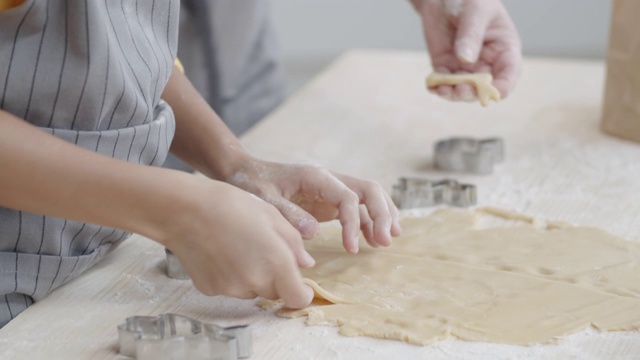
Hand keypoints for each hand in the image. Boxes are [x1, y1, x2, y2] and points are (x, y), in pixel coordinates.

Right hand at [160, 174, 313, 308]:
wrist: (186, 209)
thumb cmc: (232, 205)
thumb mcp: (272, 215)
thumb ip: (294, 243)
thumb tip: (305, 264)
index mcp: (277, 263)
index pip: (298, 298)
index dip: (302, 293)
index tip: (302, 285)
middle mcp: (255, 282)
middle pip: (275, 293)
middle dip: (276, 278)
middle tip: (264, 251)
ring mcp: (231, 288)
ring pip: (251, 290)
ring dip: (253, 277)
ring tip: (239, 247)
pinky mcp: (210, 289)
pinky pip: (229, 287)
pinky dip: (230, 276)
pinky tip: (220, 252)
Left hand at [225, 157, 401, 254]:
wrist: (244, 173)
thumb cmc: (252, 183)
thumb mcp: (264, 199)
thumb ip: (288, 214)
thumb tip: (314, 233)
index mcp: (316, 176)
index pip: (348, 197)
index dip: (353, 223)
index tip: (350, 249)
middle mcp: (329, 180)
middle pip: (368, 190)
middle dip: (382, 214)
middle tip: (387, 241)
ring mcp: (331, 190)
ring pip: (368, 197)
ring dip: (382, 216)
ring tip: (387, 242)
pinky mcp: (328, 202)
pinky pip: (356, 209)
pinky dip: (367, 223)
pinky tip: (372, 241)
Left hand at [415, 0, 521, 100]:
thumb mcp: (475, 11)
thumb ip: (471, 34)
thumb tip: (465, 59)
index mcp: (504, 49)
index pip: (509, 73)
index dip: (503, 86)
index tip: (493, 94)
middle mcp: (486, 63)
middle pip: (483, 87)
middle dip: (472, 93)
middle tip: (461, 90)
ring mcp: (465, 67)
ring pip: (462, 89)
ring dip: (453, 93)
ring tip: (443, 90)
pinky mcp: (446, 67)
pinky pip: (442, 82)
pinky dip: (437, 87)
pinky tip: (432, 86)